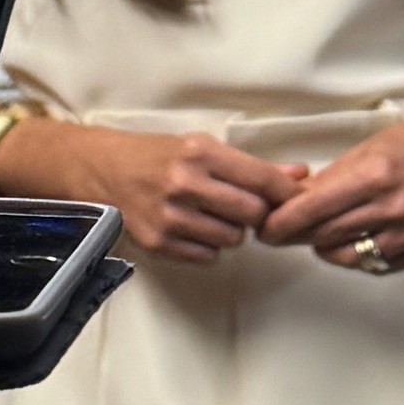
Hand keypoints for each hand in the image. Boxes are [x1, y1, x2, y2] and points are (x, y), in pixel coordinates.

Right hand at [42, 124, 302, 270]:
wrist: (102, 171)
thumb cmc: (157, 156)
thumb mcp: (203, 148)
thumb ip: (253, 167)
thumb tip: (300, 175)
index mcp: (200, 153)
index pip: (261, 179)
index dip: (285, 193)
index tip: (294, 199)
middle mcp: (185, 184)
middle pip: (252, 213)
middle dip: (254, 213)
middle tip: (242, 206)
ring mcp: (170, 216)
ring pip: (232, 239)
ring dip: (230, 231)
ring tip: (211, 214)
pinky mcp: (158, 243)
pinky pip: (208, 256)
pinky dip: (208, 246)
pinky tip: (193, 228)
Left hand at [262, 108, 403, 276]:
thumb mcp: (363, 152)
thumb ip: (327, 181)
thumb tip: (288, 202)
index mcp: (374, 176)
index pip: (314, 209)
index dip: (283, 222)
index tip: (265, 228)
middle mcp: (393, 208)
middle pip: (325, 235)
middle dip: (296, 236)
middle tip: (278, 232)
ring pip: (346, 256)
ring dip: (324, 246)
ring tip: (320, 231)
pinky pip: (373, 264)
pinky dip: (356, 254)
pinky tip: (354, 237)